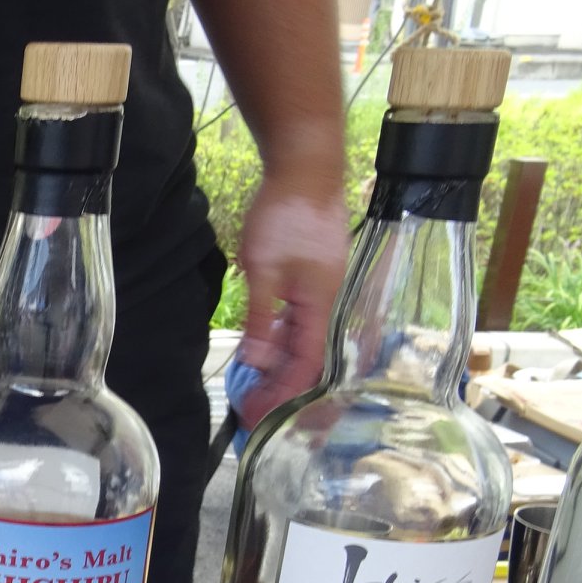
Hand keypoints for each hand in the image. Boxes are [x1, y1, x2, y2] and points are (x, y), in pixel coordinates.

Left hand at [233, 177, 349, 425]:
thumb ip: (261, 318)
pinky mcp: (312, 275)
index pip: (307, 364)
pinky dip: (281, 336)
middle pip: (307, 357)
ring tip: (255, 386)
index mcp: (320, 304)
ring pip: (302, 337)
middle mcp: (327, 300)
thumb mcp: (263, 270)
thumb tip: (256, 360)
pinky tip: (264, 347)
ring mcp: (321, 286)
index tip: (262, 415)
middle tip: (253, 410)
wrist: (305, 167)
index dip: (285, 393)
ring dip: (279, 363)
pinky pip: (299, 317)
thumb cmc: (286, 215)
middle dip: (282, 387)